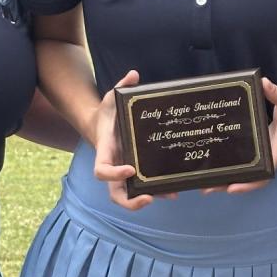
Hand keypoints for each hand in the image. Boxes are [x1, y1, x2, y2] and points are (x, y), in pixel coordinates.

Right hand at [92, 70, 175, 209]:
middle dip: (129, 201)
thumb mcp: (112, 98)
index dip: (113, 173)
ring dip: (145, 200)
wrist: (105, 124)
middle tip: (147, 198)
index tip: (130, 168)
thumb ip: (121, 87)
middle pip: (114, 194)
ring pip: (128, 196)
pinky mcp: (135, 173)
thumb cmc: (109, 113)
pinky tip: (173, 190)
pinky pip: (143, 187)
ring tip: (169, 195)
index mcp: (105, 151)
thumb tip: (133, 75)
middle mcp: (114, 166)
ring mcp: (124, 173)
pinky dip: (156, 192)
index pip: (102, 170)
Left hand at [206, 77, 276, 193]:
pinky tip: (212, 172)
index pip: (263, 173)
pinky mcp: (256, 156)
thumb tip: (263, 82)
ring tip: (203, 185)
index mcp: (276, 151)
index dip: (248, 183)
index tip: (232, 188)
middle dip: (228, 185)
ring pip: (244, 176)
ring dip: (224, 182)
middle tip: (207, 188)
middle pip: (248, 180)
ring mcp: (261, 160)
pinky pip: (243, 168)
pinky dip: (229, 172)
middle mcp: (267, 160)